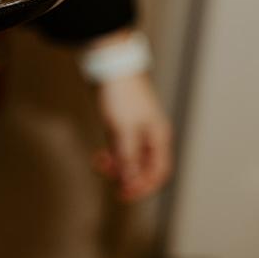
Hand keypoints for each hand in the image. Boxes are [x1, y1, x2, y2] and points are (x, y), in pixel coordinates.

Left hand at [92, 70, 171, 201]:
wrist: (108, 64)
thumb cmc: (120, 94)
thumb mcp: (123, 130)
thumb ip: (127, 157)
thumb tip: (130, 182)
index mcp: (158, 137)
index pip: (159, 172)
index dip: (144, 186)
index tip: (124, 193)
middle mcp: (151, 135)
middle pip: (145, 167)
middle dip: (128, 176)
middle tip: (108, 179)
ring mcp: (136, 128)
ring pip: (130, 157)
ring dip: (116, 165)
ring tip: (99, 163)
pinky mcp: (121, 122)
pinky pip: (120, 147)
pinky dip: (112, 154)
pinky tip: (100, 156)